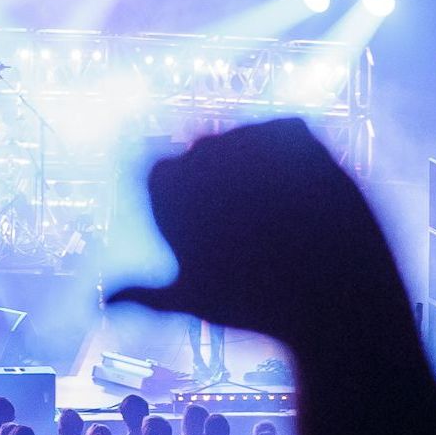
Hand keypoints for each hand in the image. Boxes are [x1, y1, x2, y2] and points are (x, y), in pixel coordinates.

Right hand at [106, 117, 397, 344]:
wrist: (332, 298)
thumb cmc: (256, 306)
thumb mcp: (194, 299)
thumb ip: (145, 293)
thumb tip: (103, 303)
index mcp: (160, 186)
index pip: (164, 174)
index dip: (193, 208)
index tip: (222, 238)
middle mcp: (196, 151)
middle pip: (207, 152)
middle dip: (228, 183)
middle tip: (259, 232)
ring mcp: (245, 134)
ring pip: (249, 142)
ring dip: (263, 168)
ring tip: (286, 218)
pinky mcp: (290, 128)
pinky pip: (287, 134)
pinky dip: (298, 157)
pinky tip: (305, 195)